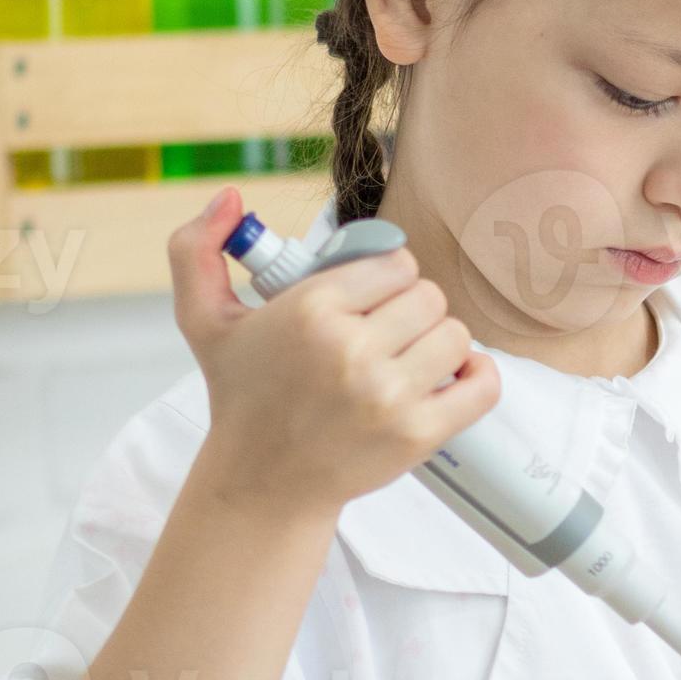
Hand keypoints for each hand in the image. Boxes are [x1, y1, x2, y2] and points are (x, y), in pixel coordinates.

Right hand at [170, 189, 500, 515]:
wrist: (262, 482)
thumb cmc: (242, 397)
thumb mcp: (203, 320)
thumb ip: (196, 249)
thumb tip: (228, 196)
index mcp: (310, 310)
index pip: (396, 263)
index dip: (386, 278)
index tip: (368, 300)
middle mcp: (350, 350)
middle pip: (430, 296)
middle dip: (410, 311)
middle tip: (384, 333)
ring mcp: (388, 395)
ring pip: (457, 335)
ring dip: (437, 345)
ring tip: (404, 360)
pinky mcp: (418, 434)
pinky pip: (484, 384)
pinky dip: (477, 377)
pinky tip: (449, 378)